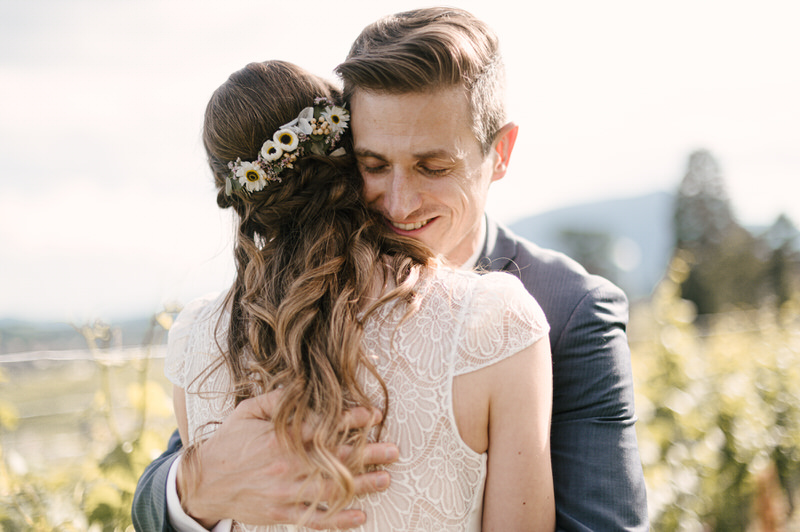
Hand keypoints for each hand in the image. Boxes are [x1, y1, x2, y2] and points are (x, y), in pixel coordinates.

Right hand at [177, 389, 397, 529]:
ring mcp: (285, 493)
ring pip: (331, 490)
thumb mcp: (249, 412)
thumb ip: (279, 400)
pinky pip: (315, 519)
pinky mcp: (281, 514)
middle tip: (394, 451)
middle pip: (335, 460)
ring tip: (386, 480)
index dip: (351, 420)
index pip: (324, 427)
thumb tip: (306, 387)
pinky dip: (339, 521)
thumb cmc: (230, 442)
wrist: (203, 483)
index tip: (374, 415)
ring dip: (362, 486)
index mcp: (280, 438)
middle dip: (368, 455)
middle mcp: (286, 466)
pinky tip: (360, 516)